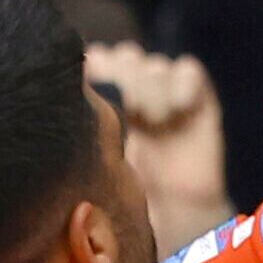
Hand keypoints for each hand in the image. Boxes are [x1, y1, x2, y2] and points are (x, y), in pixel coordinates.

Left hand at [86, 42, 228, 242]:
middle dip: (123, 78)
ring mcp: (164, 87)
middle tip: (128, 112)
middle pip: (125, 55)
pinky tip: (178, 111)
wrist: (172, 206)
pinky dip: (182, 85)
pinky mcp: (196, 94)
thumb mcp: (94, 155)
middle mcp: (132, 84)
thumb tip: (66, 97)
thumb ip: (81, 125)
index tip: (93, 96)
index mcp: (100, 94)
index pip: (94, 58)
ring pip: (154, 65)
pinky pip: (187, 69)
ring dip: (151, 90)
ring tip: (153, 121)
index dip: (95, 72)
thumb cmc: (122, 185)